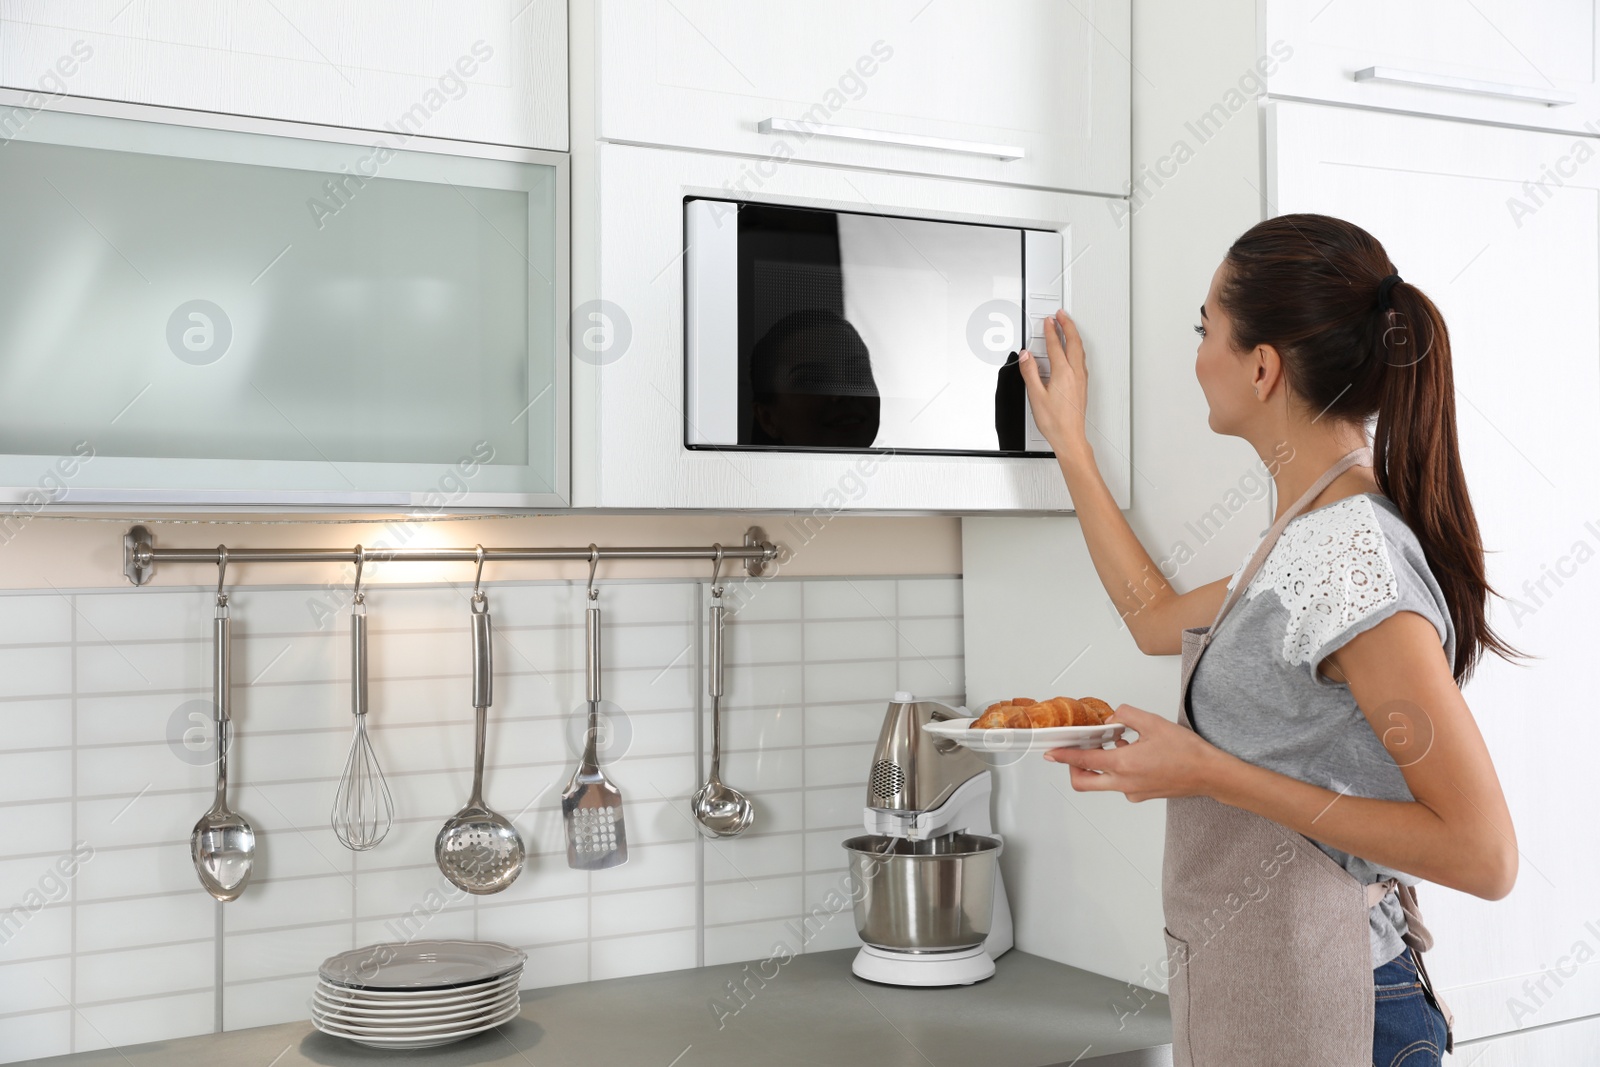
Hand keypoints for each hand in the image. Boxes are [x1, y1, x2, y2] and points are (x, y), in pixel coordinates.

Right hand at [1018, 309, 1090, 453]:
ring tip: (1068, 327)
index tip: (1048, 321)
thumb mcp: (1035, 396)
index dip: (1050, 331)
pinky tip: (1073, 350)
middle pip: (1073, 342)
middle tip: (1061, 315)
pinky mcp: (1082, 385)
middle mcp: (1075, 373)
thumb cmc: (1055, 421)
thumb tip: (1026, 357)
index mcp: (1063, 373)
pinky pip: (1081, 359)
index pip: (1055, 345)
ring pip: (1079, 350)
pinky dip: (1076, 347)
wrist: (1069, 436)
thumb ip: (1030, 373)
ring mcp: (1081, 379)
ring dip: (1074, 335)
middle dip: (1067, 325)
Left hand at [1044, 704, 1225, 801]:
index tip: (1051, 752)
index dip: (1063, 756)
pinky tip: (1131, 752)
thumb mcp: (1153, 722)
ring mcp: (1132, 793)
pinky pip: (1120, 783)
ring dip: (1099, 765)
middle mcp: (1124, 784)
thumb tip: (1112, 718)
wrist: (1210, 774)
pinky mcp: (1142, 795)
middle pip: (1084, 782)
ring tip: (1114, 742)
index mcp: (1123, 765)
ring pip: (1102, 782)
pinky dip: (1117, 769)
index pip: (1082, 762)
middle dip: (1074, 767)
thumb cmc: (1187, 751)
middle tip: (1077, 750)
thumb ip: (1126, 715)